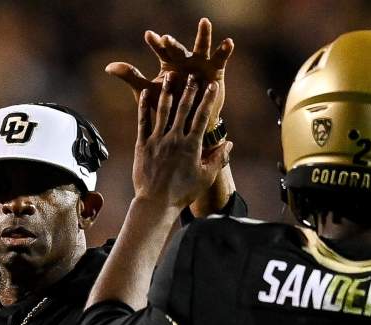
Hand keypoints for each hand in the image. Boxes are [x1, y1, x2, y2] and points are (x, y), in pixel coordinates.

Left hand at [106, 18, 233, 127]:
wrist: (187, 124)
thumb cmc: (166, 107)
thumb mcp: (147, 92)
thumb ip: (131, 77)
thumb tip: (108, 66)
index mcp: (168, 64)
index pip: (161, 50)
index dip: (156, 43)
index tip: (150, 36)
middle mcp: (184, 61)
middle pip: (179, 48)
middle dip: (173, 44)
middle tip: (166, 40)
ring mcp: (200, 64)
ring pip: (201, 47)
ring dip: (203, 35)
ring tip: (204, 22)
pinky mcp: (215, 72)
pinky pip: (220, 59)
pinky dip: (224, 50)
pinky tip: (229, 41)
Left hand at [132, 72, 223, 208]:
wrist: (156, 203)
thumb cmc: (182, 192)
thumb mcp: (205, 177)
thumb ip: (218, 159)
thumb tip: (229, 144)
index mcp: (191, 146)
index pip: (202, 117)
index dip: (208, 100)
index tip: (212, 86)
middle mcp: (174, 139)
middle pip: (183, 109)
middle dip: (188, 90)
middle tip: (192, 75)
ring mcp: (157, 140)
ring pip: (163, 111)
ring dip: (167, 92)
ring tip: (169, 76)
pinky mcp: (142, 145)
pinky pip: (143, 122)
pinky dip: (144, 107)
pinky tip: (145, 93)